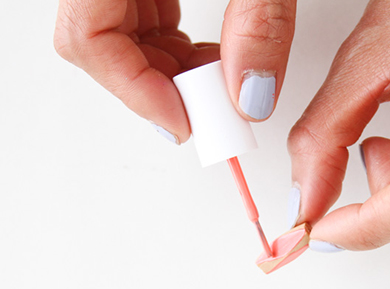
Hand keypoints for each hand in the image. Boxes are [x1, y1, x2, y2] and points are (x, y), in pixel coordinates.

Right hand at [54, 0, 296, 142]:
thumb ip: (260, 23)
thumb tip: (252, 99)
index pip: (86, 37)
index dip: (134, 90)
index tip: (184, 122)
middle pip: (103, 47)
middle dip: (161, 89)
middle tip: (211, 110)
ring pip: (125, 41)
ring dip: (175, 75)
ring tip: (222, 81)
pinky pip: (146, 23)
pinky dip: (181, 52)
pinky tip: (217, 58)